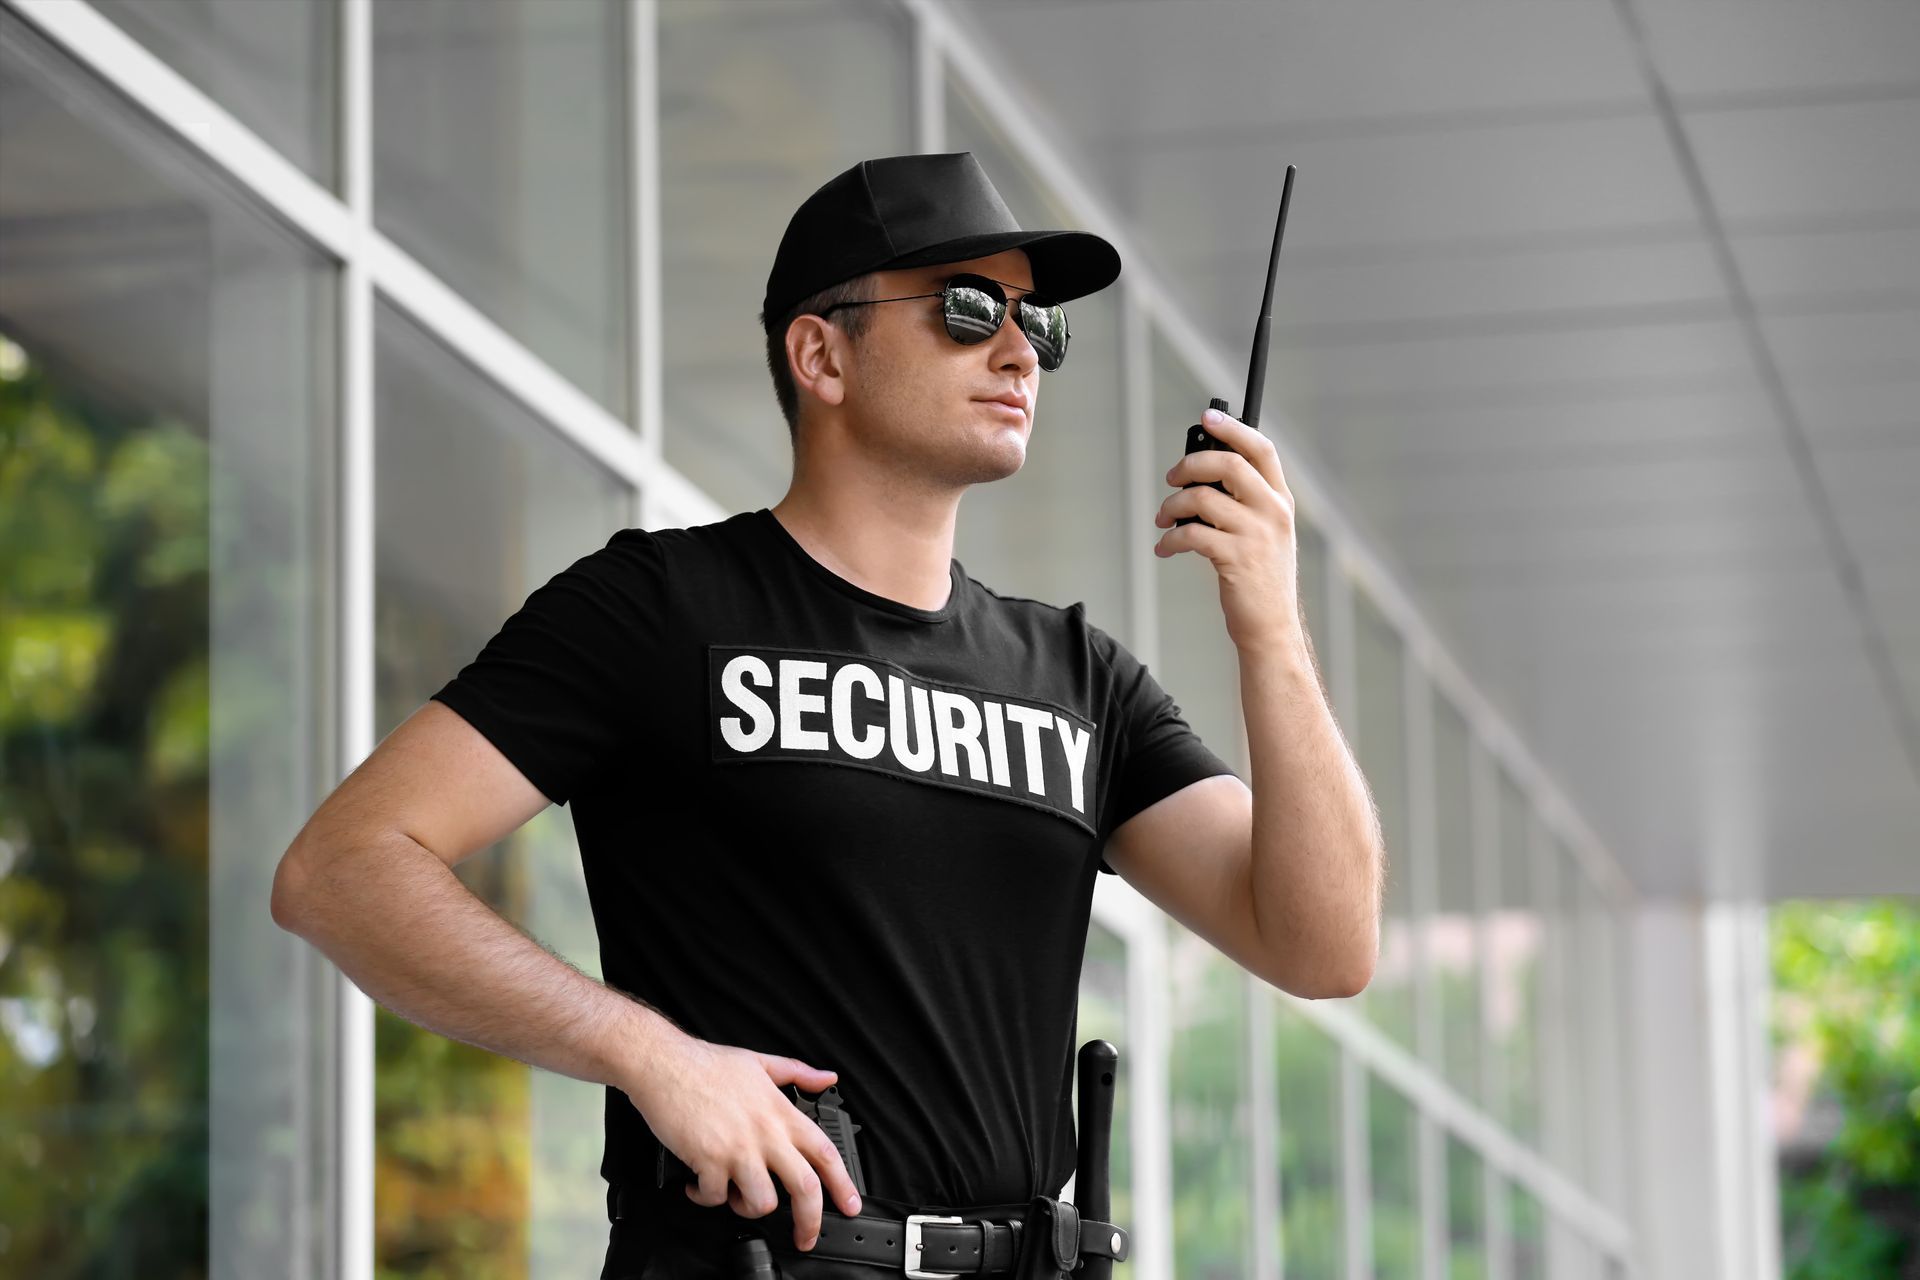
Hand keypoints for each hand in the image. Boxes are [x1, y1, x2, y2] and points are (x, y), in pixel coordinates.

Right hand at [621, 1028, 863, 1251]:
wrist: (664, 1063)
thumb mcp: (760, 1061)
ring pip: (762, 1201)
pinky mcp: (708, 1160)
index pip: (825, 1152)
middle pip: (804, 1188)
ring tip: (734, 1196)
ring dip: (748, 1207)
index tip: (849, 1204)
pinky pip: (715, 1198)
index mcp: (780, 1113)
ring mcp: (738, 1149)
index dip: (842, 1183)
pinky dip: (705, 1198)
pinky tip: (697, 1186)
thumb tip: (826, 1078)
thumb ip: (797, 1073)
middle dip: (810, 1221)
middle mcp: (765, 1133)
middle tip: (806, 1236)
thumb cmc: (706, 1064)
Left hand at [1155, 406, 1304, 654]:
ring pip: (1202, 498)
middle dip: (1190, 465)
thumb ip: (1244, 502)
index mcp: (1280, 500)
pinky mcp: (1235, 559)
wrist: (1271, 627)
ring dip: (1172, 505)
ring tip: (1162, 519)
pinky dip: (1170, 538)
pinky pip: (1191, 534)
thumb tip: (1199, 476)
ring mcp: (1256, 535)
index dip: (1232, 429)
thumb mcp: (1265, 533)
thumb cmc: (1260, 579)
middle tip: (1171, 478)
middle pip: (1228, 464)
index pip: (1261, 449)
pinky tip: (1165, 547)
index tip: (1207, 418)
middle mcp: (1273, 512)